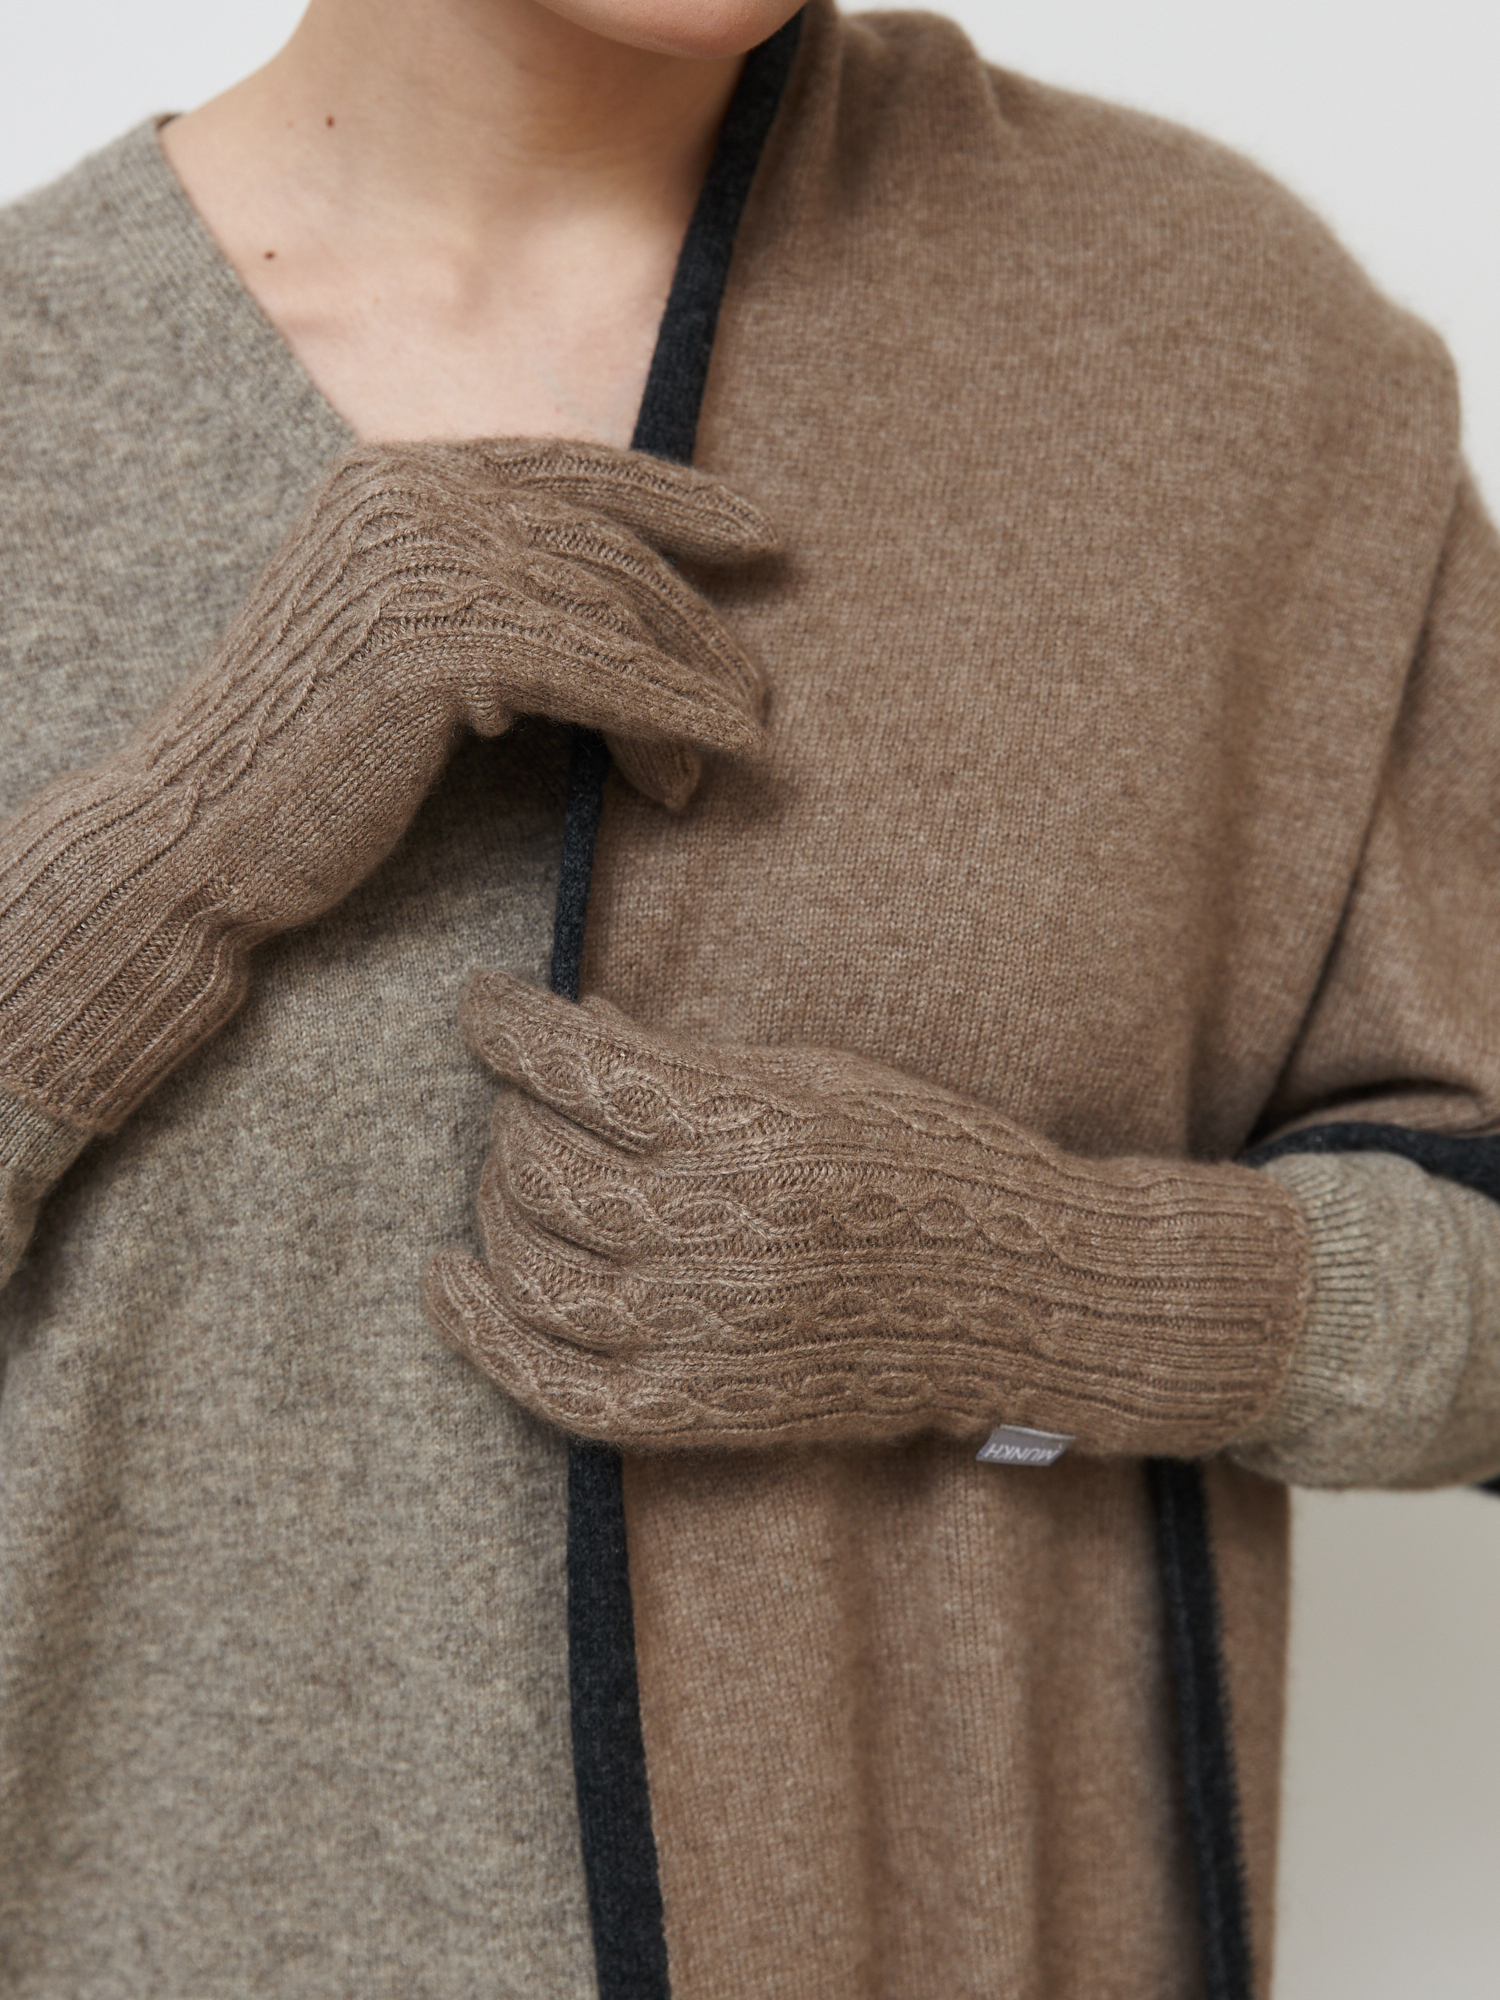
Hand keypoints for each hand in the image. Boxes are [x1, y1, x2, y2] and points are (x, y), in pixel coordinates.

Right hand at [0, 439, 773, 1131]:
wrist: (195, 833)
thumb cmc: (308, 759)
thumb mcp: (402, 642)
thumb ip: (488, 595)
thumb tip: (630, 622)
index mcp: (396, 479)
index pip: (571, 467)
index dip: (680, 497)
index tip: (766, 534)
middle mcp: (406, 495)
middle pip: (603, 544)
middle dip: (696, 622)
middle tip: (755, 692)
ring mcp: (415, 561)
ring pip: (608, 607)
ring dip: (692, 681)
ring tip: (741, 742)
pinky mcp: (431, 644)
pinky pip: (594, 670)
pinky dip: (670, 714)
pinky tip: (721, 749)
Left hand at [427, 971, 1308, 1456]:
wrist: (1027, 1294)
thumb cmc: (932, 1163)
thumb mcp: (819, 1079)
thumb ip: (689, 1060)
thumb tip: (579, 1022)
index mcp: (755, 1125)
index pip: (581, 1064)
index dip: (508, 1026)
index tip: (482, 1004)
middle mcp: (721, 1227)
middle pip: (544, 1164)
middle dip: (509, 1113)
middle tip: (520, 1093)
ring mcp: (708, 1328)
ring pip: (536, 1266)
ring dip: (495, 1207)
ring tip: (503, 1174)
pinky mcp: (708, 1408)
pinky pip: (559, 1384)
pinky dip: (486, 1334)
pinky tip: (451, 1283)